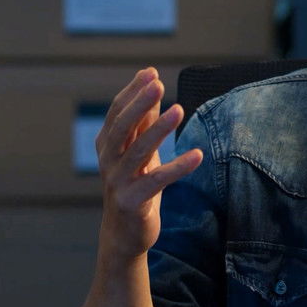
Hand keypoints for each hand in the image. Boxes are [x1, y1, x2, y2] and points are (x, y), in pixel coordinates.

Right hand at [95, 67, 203, 262]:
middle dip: (139, 103)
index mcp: (108, 145)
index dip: (133, 92)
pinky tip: (198, 155)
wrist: (124, 233)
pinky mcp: (132, 201)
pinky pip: (157, 181)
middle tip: (158, 83)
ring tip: (178, 110)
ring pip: (138, 151)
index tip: (151, 72)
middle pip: (122, 127)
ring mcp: (118, 181)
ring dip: (158, 129)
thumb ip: (144, 121)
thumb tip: (152, 85)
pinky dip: (178, 167)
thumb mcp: (140, 151)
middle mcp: (108, 160)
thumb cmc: (134, 185)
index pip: (117, 112)